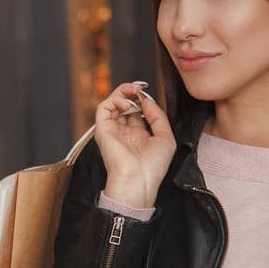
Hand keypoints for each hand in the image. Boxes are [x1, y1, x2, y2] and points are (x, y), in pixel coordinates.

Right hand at [94, 81, 175, 209]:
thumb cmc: (152, 166)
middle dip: (132, 92)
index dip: (143, 100)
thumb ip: (157, 116)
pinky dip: (114, 99)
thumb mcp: (165, 137)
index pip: (137, 112)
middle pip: (124, 106)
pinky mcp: (103, 130)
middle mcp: (124, 133)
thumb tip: (146, 100)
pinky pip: (104, 108)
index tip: (148, 95)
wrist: (138, 179)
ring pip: (113, 103)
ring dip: (123, 92)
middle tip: (140, 87)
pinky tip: (127, 101)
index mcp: (138, 137)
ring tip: (134, 89)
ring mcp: (113, 131)